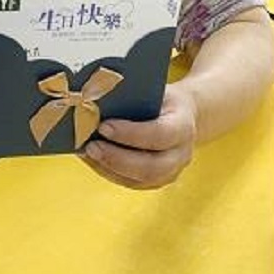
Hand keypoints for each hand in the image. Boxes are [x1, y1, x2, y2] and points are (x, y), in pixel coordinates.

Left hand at [79, 84, 196, 188]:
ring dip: (110, 168)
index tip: (104, 126)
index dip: (131, 133)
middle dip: (117, 158)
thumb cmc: (164, 99)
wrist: (186, 115)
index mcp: (183, 125)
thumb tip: (97, 97)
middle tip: (91, 147)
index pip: (159, 134)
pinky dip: (109, 172)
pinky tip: (92, 160)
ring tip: (87, 153)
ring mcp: (172, 171)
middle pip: (151, 166)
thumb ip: (134, 97)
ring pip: (140, 179)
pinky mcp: (158, 181)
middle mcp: (181, 154)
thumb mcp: (156, 91)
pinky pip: (132, 183)